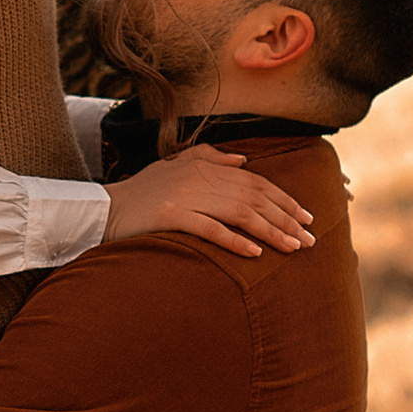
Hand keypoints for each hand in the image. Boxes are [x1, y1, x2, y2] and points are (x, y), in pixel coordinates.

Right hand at [104, 148, 313, 258]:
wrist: (103, 207)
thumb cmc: (141, 192)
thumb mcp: (174, 166)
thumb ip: (209, 158)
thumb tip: (243, 160)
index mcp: (204, 166)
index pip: (255, 182)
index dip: (283, 198)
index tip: (306, 217)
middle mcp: (199, 178)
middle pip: (254, 197)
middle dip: (286, 218)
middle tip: (310, 238)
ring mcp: (185, 197)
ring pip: (239, 213)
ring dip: (270, 231)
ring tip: (293, 248)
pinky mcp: (171, 216)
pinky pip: (210, 229)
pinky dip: (234, 240)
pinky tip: (255, 253)